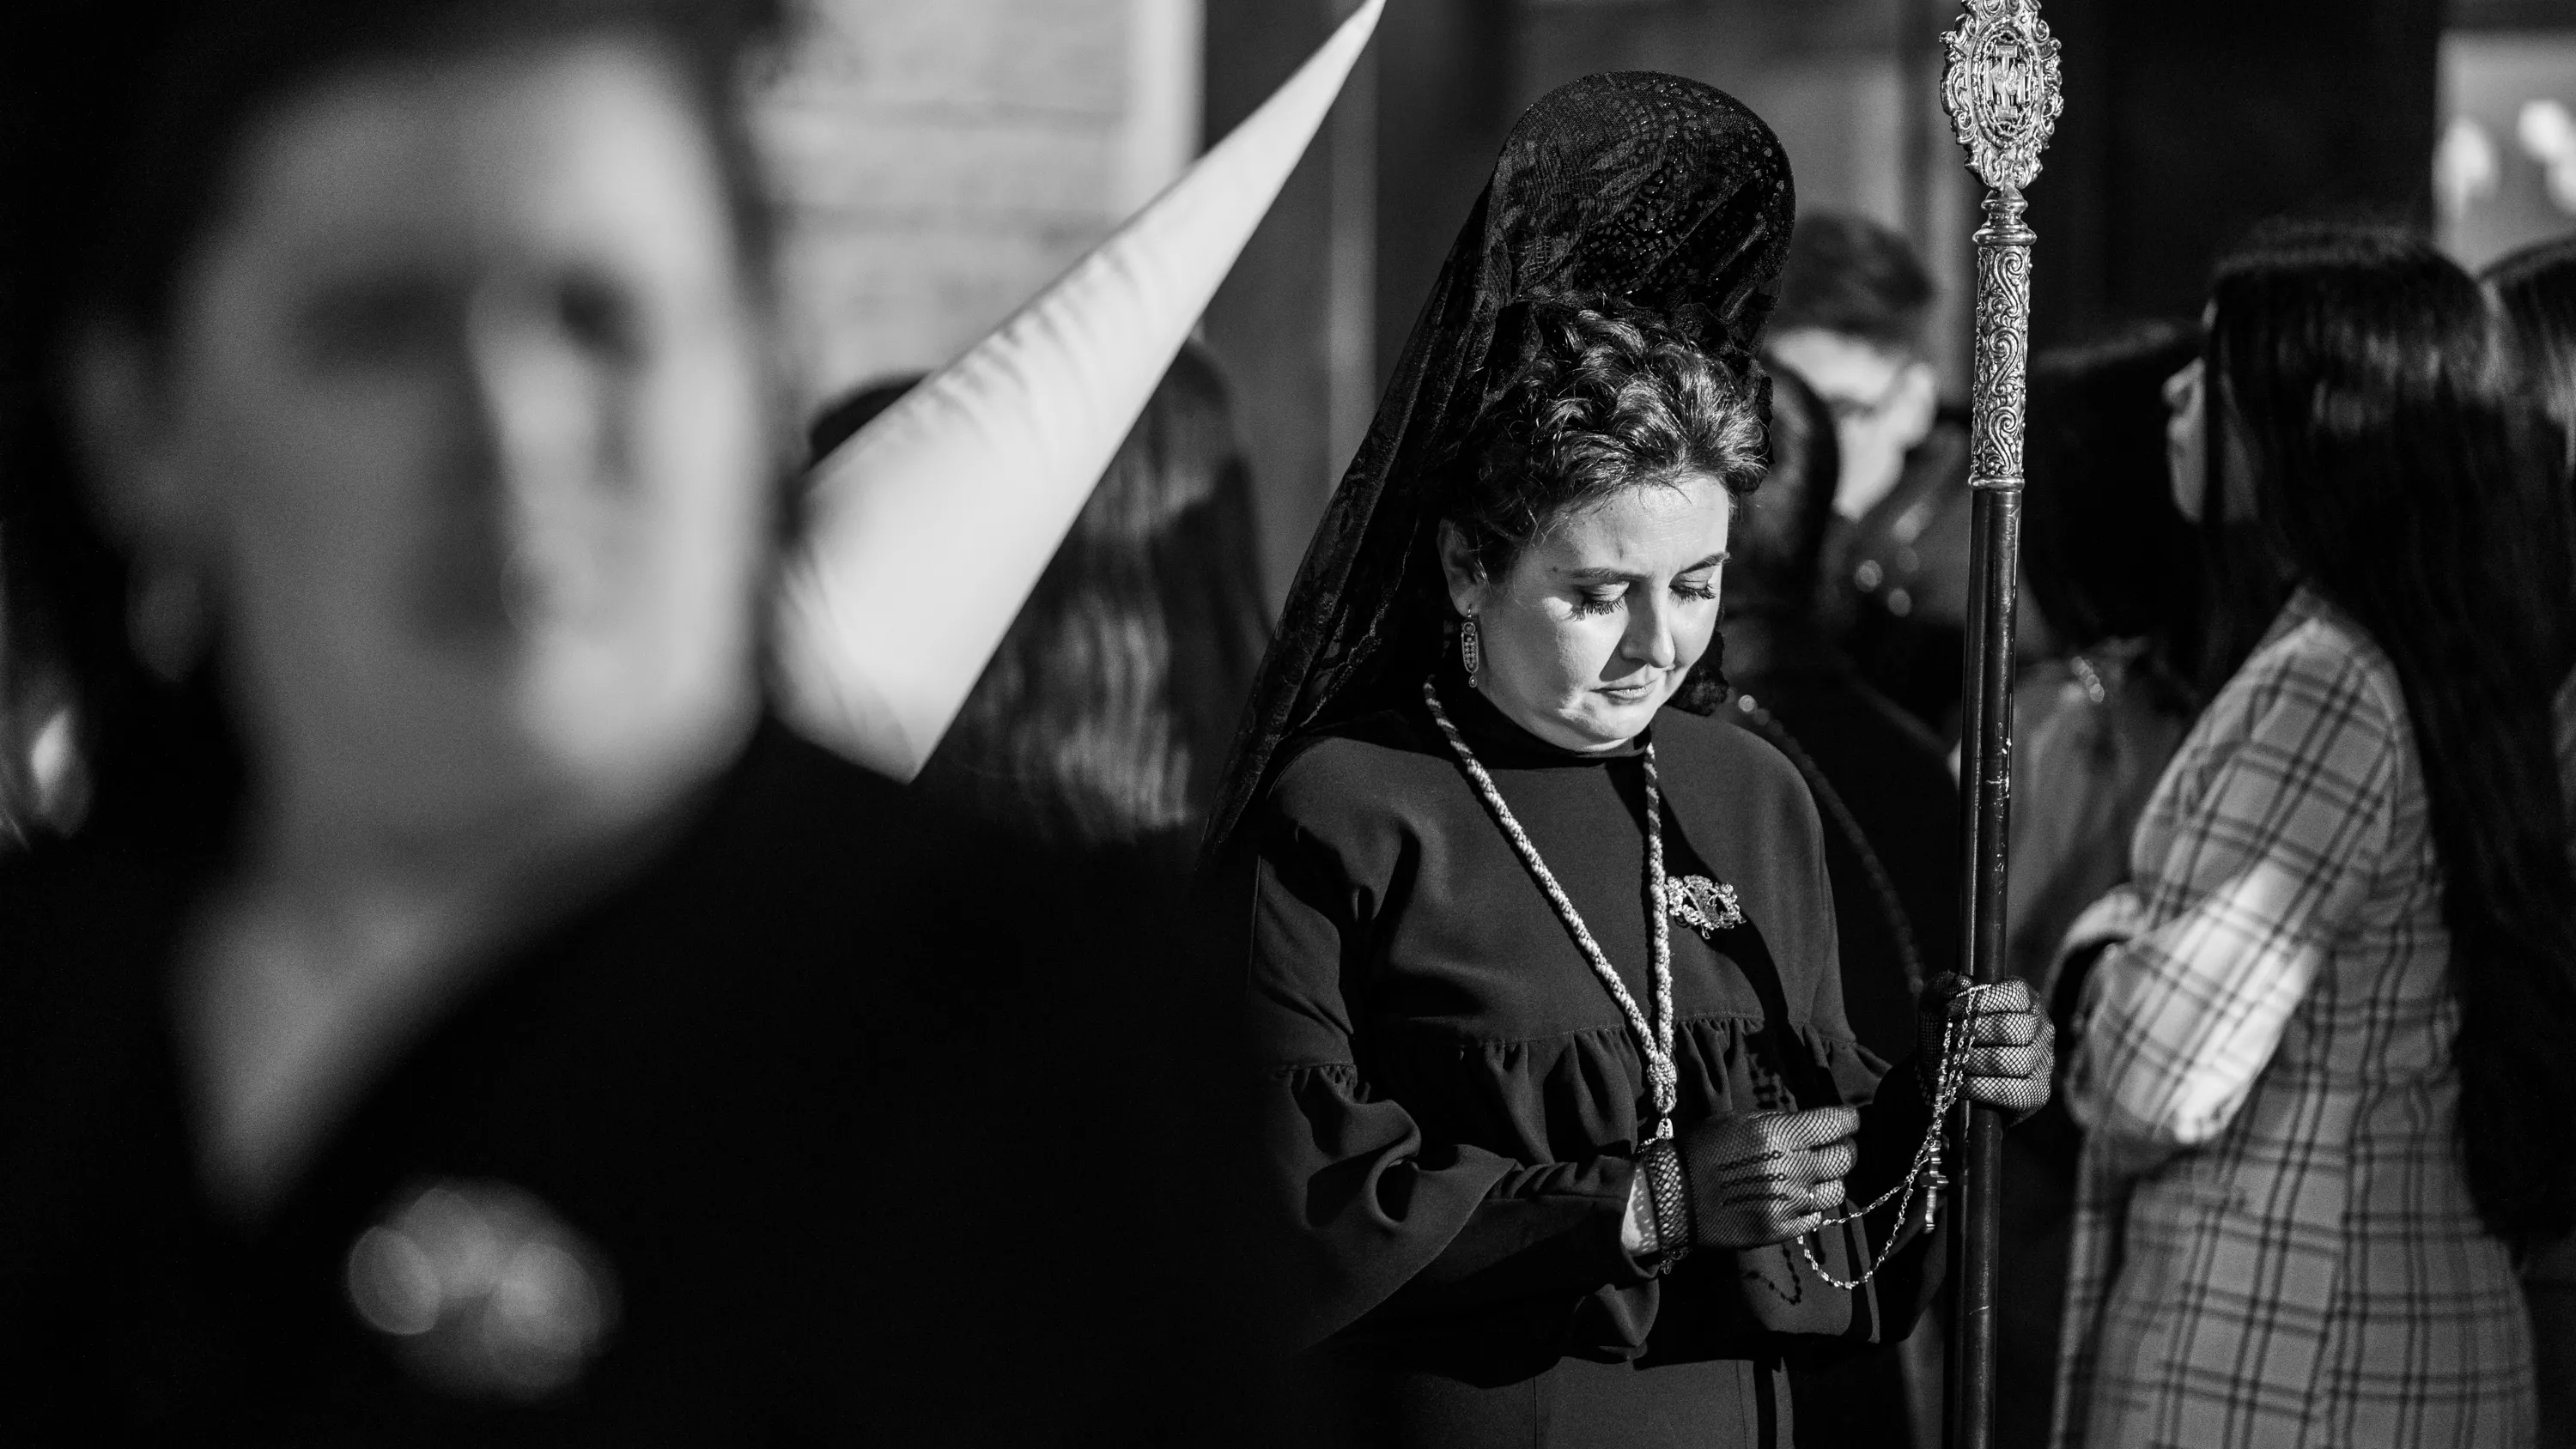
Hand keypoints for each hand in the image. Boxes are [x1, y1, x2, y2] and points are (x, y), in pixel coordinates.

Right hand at [1674, 1106, 1860, 1249]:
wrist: (1672, 1197)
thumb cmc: (1701, 1150)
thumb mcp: (1737, 1121)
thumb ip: (1777, 1123)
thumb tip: (1810, 1125)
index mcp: (1780, 1134)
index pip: (1836, 1123)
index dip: (1848, 1120)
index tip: (1849, 1120)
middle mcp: (1792, 1168)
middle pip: (1845, 1158)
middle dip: (1845, 1148)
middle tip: (1837, 1146)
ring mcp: (1789, 1203)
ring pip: (1837, 1191)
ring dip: (1831, 1180)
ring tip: (1816, 1176)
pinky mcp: (1781, 1230)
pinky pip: (1817, 1218)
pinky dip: (1812, 1206)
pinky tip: (1797, 1199)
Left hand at [1918, 973, 2053, 1122]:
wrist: (1944, 1078)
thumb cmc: (1948, 1035)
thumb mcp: (1936, 1007)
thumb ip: (1942, 987)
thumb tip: (1961, 983)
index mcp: (2024, 1000)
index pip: (2015, 994)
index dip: (1980, 1001)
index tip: (1950, 1010)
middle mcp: (2041, 1028)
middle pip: (2012, 1028)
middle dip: (1973, 1035)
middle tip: (1951, 1041)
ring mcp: (2043, 1062)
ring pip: (2011, 1061)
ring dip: (1973, 1062)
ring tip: (1953, 1063)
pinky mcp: (2037, 1093)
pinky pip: (2012, 1091)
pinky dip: (1979, 1088)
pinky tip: (1961, 1084)